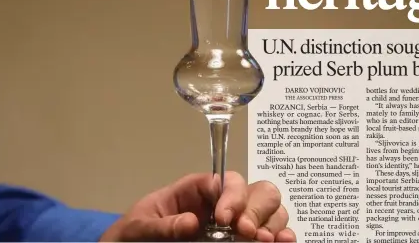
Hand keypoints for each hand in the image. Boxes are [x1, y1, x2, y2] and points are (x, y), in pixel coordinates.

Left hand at [100, 171, 295, 241]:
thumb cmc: (134, 234)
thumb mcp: (140, 228)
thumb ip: (162, 226)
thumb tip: (191, 223)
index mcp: (199, 190)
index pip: (226, 181)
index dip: (233, 195)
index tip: (226, 219)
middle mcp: (223, 203)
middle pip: (257, 191)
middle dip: (258, 209)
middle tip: (246, 232)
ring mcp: (236, 223)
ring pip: (271, 211)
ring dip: (272, 224)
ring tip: (263, 241)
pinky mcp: (244, 240)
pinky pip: (271, 233)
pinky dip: (282, 235)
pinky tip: (284, 241)